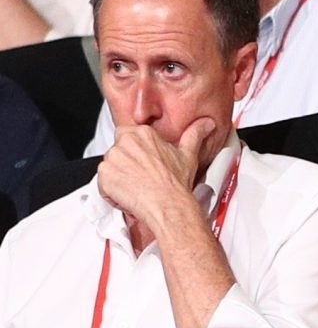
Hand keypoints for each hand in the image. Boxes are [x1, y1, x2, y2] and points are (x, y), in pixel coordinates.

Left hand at [97, 118, 214, 224]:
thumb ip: (195, 134)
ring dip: (118, 177)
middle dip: (125, 163)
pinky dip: (111, 191)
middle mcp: (125, 143)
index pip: (128, 135)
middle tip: (141, 175)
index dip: (135, 150)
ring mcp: (112, 159)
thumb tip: (206, 124)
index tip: (144, 161)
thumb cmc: (175, 182)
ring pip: (110, 166)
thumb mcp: (188, 154)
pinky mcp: (103, 176)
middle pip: (117, 150)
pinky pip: (102, 183)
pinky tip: (129, 194)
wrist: (166, 204)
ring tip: (136, 186)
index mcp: (142, 133)